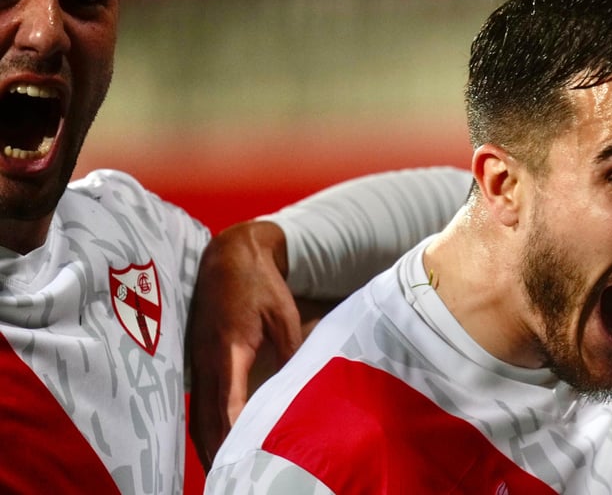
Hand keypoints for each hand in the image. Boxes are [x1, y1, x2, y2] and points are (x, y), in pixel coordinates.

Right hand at [185, 220, 300, 469]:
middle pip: (207, 419)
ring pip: (198, 416)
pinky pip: (197, 404)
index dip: (234, 432)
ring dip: (209, 445)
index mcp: (229, 348)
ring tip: (225, 472)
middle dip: (219, 451)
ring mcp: (196, 362)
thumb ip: (288, 352)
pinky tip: (215, 446)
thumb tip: (299, 386)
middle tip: (234, 478)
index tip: (244, 456)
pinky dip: (204, 428)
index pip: (229, 402)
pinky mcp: (195, 361)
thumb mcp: (282, 315)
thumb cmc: (259, 285)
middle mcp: (206, 360)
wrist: (227, 255)